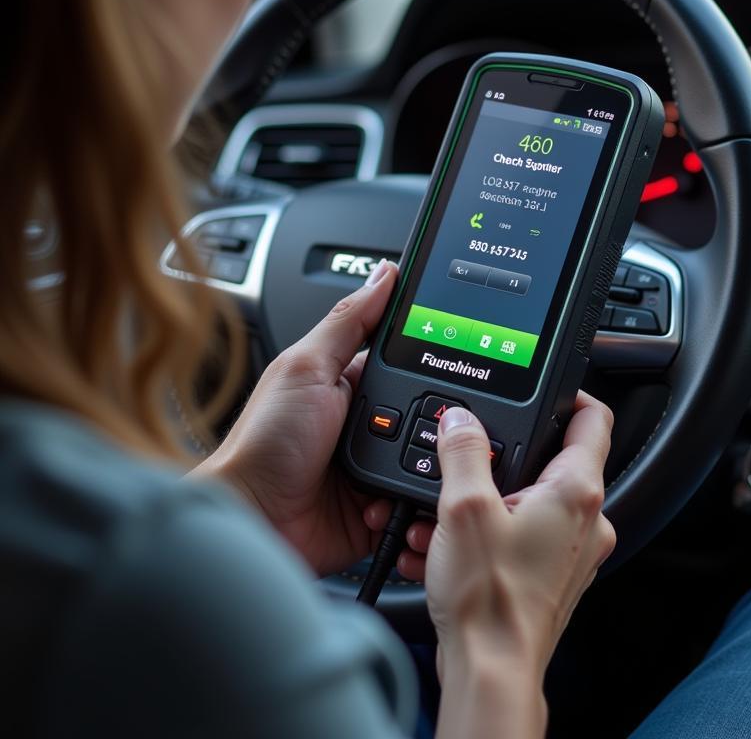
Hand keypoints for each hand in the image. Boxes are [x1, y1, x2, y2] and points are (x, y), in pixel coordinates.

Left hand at [193, 260, 425, 579]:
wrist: (252, 519)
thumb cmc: (262, 444)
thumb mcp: (305, 368)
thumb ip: (348, 322)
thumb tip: (383, 274)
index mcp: (347, 381)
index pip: (404, 357)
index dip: (427, 353)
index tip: (455, 349)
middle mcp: (364, 422)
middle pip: (426, 407)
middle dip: (433, 415)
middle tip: (420, 420)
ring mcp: (375, 465)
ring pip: (431, 452)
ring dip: (427, 458)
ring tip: (409, 459)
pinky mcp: (382, 504)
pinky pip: (420, 496)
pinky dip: (419, 495)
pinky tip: (403, 490)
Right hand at [425, 393, 615, 735]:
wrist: (491, 672)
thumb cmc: (490, 601)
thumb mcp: (463, 508)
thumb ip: (462, 452)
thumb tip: (460, 419)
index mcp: (577, 490)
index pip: (594, 416)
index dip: (569, 392)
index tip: (542, 386)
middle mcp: (588, 519)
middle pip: (551, 459)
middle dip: (499, 458)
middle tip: (464, 463)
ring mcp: (573, 550)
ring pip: (529, 500)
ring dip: (483, 502)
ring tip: (442, 517)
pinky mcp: (553, 575)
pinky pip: (521, 535)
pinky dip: (485, 533)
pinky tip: (444, 546)